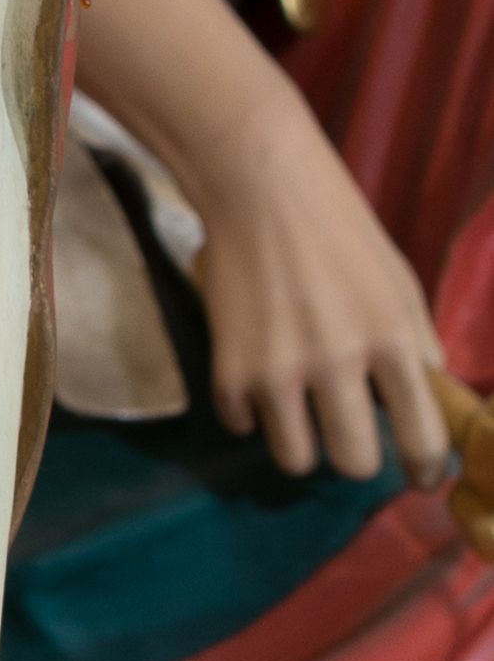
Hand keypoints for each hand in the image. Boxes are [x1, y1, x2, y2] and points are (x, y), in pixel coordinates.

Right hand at [72, 0, 449, 481]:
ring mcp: (279, 371)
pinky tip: (258, 374)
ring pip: (296, 460)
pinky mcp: (229, 370)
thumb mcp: (399, 283)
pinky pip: (244, 427)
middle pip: (354, 463)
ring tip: (300, 409)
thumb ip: (418, 346)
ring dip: (302, 443)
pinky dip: (252, 412)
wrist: (259, 184)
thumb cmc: (341, 231)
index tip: (418, 476)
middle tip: (350, 436)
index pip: (421, 436)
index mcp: (392, 340)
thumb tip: (430, 404)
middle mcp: (338, 362)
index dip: (423, 467)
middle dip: (356, 459)